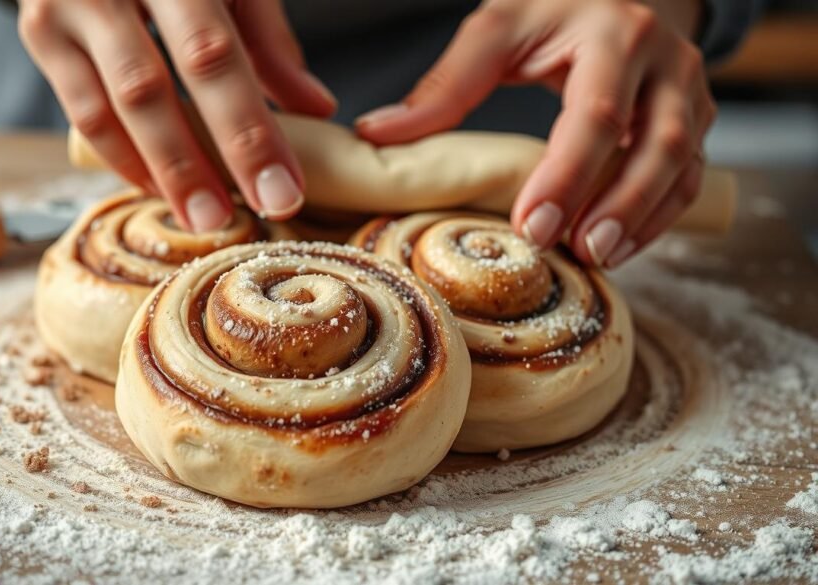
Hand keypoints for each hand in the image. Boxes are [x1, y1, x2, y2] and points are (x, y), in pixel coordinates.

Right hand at [18, 0, 336, 231]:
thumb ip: (268, 41)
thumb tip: (317, 109)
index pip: (212, 56)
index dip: (248, 131)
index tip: (283, 191)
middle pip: (149, 88)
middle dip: (194, 166)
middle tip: (235, 220)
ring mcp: (65, 6)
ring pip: (107, 108)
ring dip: (156, 173)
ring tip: (201, 219)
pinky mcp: (39, 31)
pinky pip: (81, 111)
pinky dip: (122, 156)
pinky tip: (159, 188)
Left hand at [355, 0, 714, 267]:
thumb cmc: (553, 9)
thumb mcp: (498, 29)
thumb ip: (446, 84)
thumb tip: (378, 133)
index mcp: (613, 35)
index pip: (595, 115)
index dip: (565, 176)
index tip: (530, 226)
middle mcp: (663, 62)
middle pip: (655, 143)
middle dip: (617, 205)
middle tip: (575, 251)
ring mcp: (687, 90)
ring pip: (681, 162)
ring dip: (643, 217)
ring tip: (599, 259)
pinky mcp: (695, 116)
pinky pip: (689, 174)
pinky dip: (660, 216)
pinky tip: (621, 248)